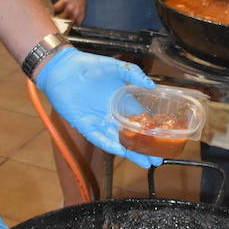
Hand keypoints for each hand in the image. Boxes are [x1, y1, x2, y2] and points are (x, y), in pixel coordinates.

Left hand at [35, 48, 160, 167]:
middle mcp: (112, 114)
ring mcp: (99, 121)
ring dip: (130, 152)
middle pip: (131, 135)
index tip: (164, 141)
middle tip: (158, 159)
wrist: (63, 68)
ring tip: (145, 162)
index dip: (151, 131)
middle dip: (144, 148)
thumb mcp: (115, 67)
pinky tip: (121, 151)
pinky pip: (98, 138)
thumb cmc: (88, 66)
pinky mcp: (85, 125)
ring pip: (117, 141)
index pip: (140, 120)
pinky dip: (109, 144)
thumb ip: (134, 74)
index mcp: (121, 102)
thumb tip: (152, 86)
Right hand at [52, 0, 84, 24]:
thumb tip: (71, 17)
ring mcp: (71, 6)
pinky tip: (52, 8)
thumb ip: (76, 11)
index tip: (66, 29)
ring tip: (52, 17)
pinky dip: (53, 8)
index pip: (77, 23)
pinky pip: (57, 8)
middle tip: (57, 25)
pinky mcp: (65, 1)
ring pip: (62, 17)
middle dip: (63, 24)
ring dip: (57, 17)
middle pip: (69, 22)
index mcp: (82, 11)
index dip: (72, 27)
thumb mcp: (80, 3)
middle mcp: (77, 10)